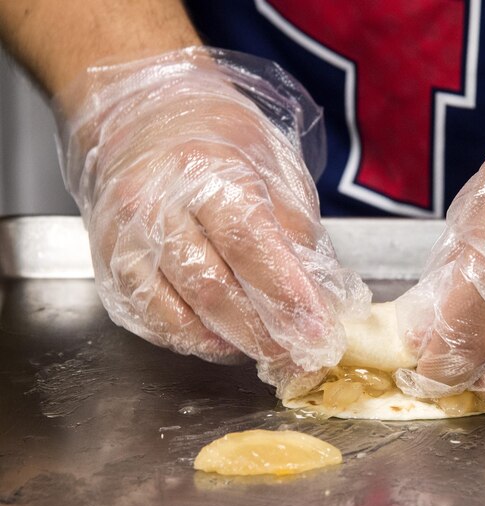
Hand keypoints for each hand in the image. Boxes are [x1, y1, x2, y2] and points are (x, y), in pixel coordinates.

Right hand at [56, 48, 369, 393]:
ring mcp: (125, 238)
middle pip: (213, 288)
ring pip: (179, 312)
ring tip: (271, 353)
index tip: (320, 335)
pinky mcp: (108, 265)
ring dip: (232, 343)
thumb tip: (322, 295)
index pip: (250, 245)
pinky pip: (151, 318)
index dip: (288, 298)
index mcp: (207, 171)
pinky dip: (193, 339)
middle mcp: (156, 205)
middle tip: (301, 357)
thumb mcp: (273, 167)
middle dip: (264, 334)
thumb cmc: (217, 142)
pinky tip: (225, 341)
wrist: (138, 116)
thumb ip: (297, 230)